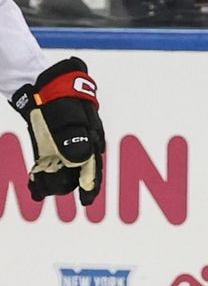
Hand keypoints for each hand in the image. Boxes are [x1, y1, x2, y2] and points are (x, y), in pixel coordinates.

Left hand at [10, 57, 104, 205]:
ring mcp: (66, 142)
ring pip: (63, 168)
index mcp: (93, 138)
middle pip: (79, 170)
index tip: (86, 201)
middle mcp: (82, 143)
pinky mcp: (51, 142)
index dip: (91, 185)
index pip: (94, 167)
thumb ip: (78, 140)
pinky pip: (49, 162)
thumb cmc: (64, 101)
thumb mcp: (72, 119)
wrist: (47, 84)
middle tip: (53, 193)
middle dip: (68, 184)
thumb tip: (81, 161)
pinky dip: (43, 173)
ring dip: (53, 179)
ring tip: (39, 189)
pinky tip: (35, 183)